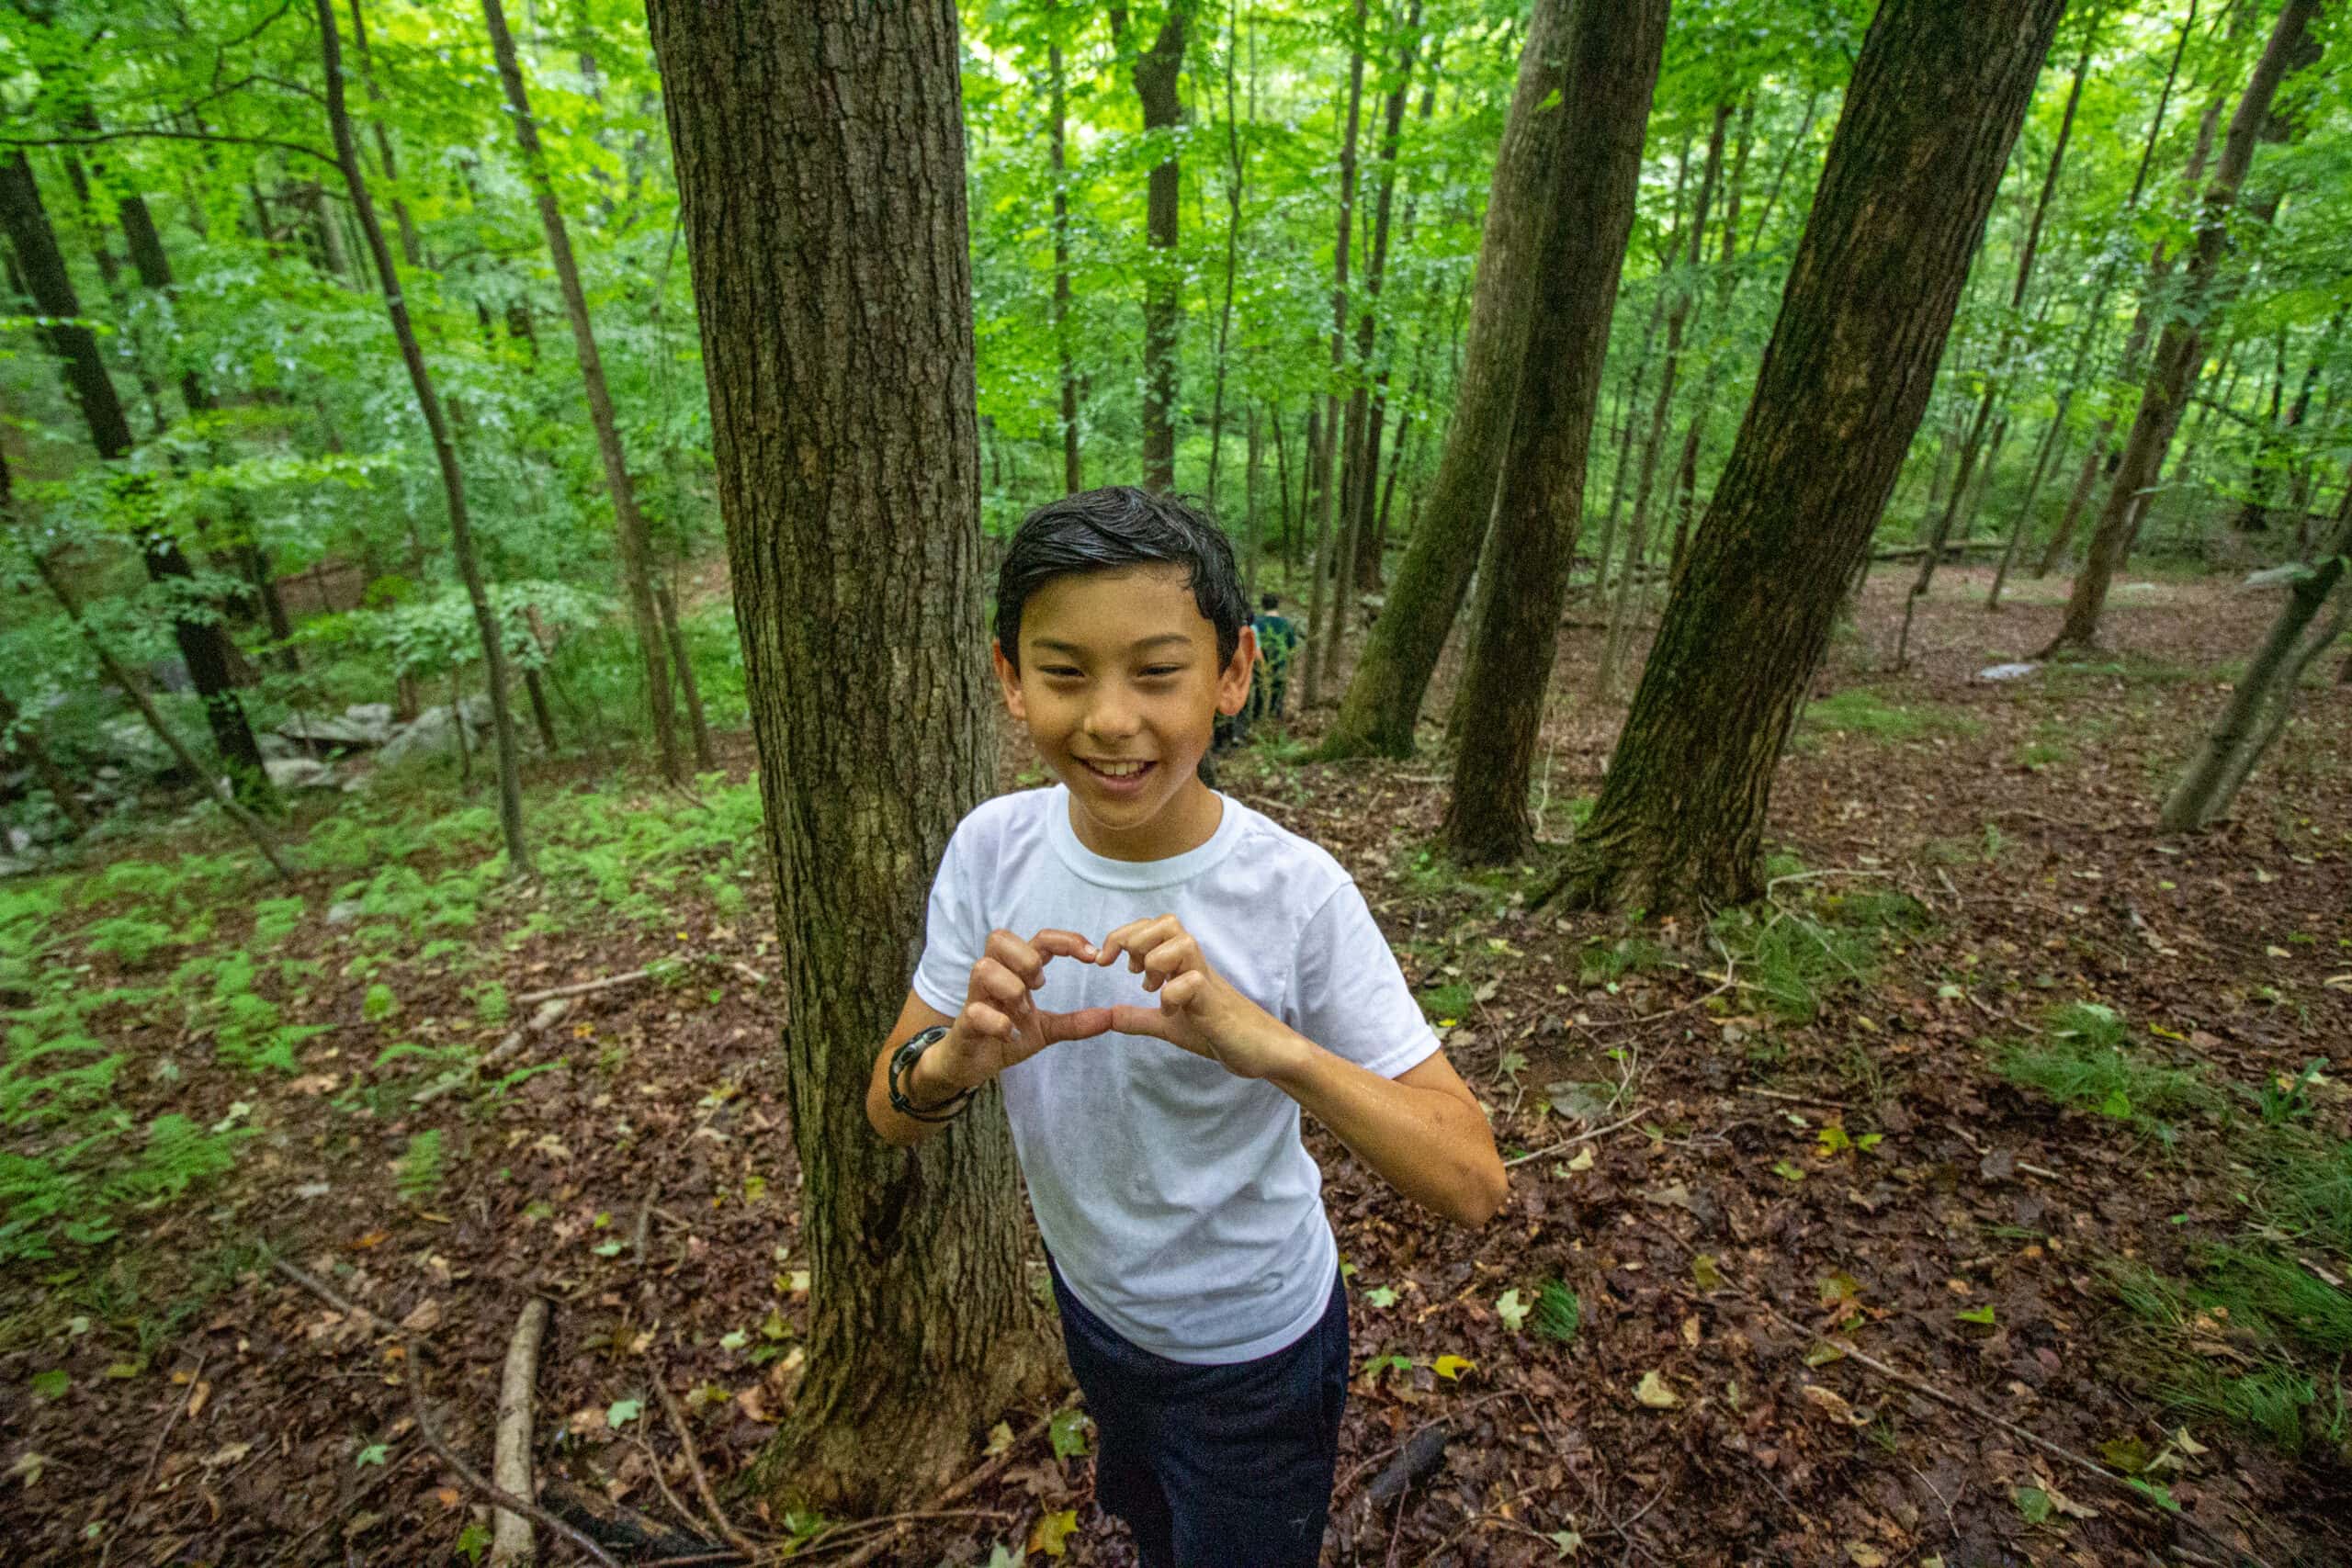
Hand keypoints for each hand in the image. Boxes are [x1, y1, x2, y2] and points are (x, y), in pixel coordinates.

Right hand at [927, 928, 1115, 1096]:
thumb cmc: (1003, 1035)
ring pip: (984, 968)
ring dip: (1012, 989)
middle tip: (1040, 985)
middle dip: (1026, 959)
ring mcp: (975, 997)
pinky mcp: (964, 1022)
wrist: (968, 1064)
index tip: (1093, 955)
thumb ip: (1075, 1022)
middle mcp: (992, 977)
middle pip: (999, 938)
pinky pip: (976, 1011)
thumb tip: (1110, 1017)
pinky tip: (1010, 1036)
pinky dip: (999, 1023)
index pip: (1038, 939)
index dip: (1065, 940)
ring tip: (1023, 1012)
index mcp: (1014, 972)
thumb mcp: (1046, 1030)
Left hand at [1096, 914, 1305, 1080]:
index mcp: (1182, 965)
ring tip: (1151, 987)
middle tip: (1130, 970)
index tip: (1103, 961)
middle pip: (1168, 923)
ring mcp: (1208, 982)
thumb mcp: (1168, 1025)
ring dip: (1156, 961)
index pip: (1153, 926)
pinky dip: (1172, 995)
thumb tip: (1108, 1015)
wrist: (1261, 1051)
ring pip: (1183, 943)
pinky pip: (1192, 983)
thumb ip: (1139, 1018)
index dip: (1124, 935)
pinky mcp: (1216, 1004)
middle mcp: (1195, 966)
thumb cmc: (1219, 1031)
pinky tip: (1168, 1012)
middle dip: (1136, 940)